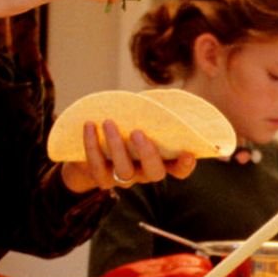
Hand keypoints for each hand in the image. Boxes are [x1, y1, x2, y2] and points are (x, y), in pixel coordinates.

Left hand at [59, 119, 197, 193]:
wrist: (93, 147)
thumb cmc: (125, 126)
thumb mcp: (141, 119)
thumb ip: (153, 112)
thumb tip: (160, 97)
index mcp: (162, 161)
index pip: (179, 169)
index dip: (184, 165)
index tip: (188, 154)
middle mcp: (146, 173)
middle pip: (154, 173)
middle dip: (147, 154)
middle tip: (137, 132)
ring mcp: (125, 179)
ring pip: (125, 171)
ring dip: (116, 146)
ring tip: (108, 122)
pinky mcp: (103, 179)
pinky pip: (98, 168)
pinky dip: (92, 146)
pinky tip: (89, 125)